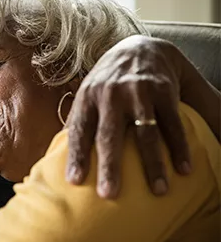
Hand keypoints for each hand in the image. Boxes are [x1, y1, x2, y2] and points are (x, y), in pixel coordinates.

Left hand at [66, 35, 191, 198]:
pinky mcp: (162, 90)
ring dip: (153, 164)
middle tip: (109, 194)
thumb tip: (57, 153)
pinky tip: (184, 169)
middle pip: (109, 135)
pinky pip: (172, 123)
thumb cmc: (107, 82)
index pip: (79, 130)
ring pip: (145, 132)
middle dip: (109, 165)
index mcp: (87, 97)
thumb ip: (79, 120)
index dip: (76, 156)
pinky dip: (179, 147)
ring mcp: (137, 92)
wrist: (139, 47)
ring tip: (158, 190)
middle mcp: (109, 94)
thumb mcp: (87, 93)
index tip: (74, 181)